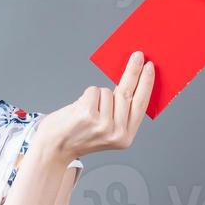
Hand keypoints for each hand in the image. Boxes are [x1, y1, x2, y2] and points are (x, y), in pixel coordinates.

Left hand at [34, 50, 155, 161]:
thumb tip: (130, 82)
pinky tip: (80, 109)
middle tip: (137, 56)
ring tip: (88, 111)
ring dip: (97, 96)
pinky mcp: (88, 115)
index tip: (150, 67)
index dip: (146, 84)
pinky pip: (93, 91)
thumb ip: (121, 113)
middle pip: (127, 93)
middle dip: (133, 71)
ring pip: (107, 91)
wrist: (55, 148)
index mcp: (125, 137)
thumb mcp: (107, 131)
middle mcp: (116, 133)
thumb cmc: (79, 135)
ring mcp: (103, 124)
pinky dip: (86, 96)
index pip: (141, 105)